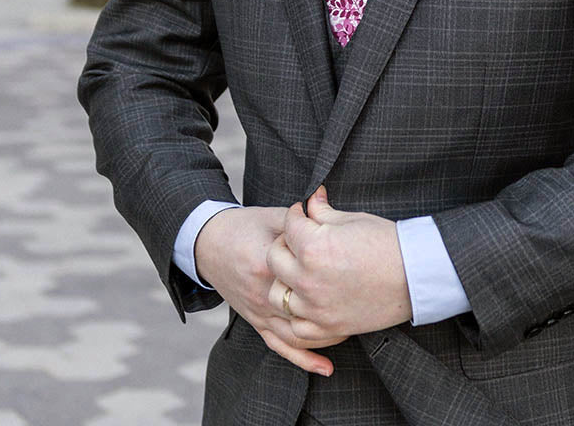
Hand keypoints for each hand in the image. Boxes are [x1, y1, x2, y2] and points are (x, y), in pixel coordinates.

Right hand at [194, 205, 342, 375]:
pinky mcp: (255, 321)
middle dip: (336, 307)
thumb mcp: (274, 216)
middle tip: (365, 303)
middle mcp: (263, 292)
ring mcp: (258, 311)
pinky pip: (280, 345)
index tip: (356, 262)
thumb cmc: (244, 226)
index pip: (306, 271)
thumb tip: (329, 206)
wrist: (208, 243)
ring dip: (326, 336)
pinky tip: (325, 366)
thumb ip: (302, 219)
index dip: (332, 265)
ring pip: (297, 334)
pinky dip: (304, 359)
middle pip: (305, 308)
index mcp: (268, 262)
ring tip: (353, 331)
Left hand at [265, 185, 412, 342]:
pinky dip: (295, 316)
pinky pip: (295, 328)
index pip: (288, 225)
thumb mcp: (353, 219)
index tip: (302, 212)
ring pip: (277, 295)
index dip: (295, 213)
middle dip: (284, 243)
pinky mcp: (327, 327)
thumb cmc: (388, 243)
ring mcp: (315, 307)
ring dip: (284, 280)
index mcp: (314, 247)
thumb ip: (323, 212)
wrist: (415, 274)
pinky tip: (304, 302)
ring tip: (298, 272)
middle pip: (274, 259)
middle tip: (297, 239)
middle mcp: (308, 279)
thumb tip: (311, 200)